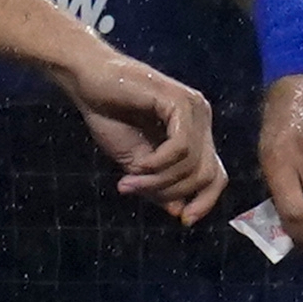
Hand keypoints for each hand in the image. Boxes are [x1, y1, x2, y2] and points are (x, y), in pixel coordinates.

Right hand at [53, 42, 224, 225]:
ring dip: (159, 180)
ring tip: (129, 180)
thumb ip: (158, 184)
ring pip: (193, 164)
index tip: (183, 220)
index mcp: (195, 131)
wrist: (86, 80)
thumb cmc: (108, 114)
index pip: (216, 175)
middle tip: (133, 190)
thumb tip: (180, 212)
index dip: (205, 201)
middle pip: (207, 174)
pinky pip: (181, 147)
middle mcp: (201, 118)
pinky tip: (139, 164)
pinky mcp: (179, 101)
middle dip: (172, 192)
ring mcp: (194, 108)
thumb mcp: (136, 161)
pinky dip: (159, 163)